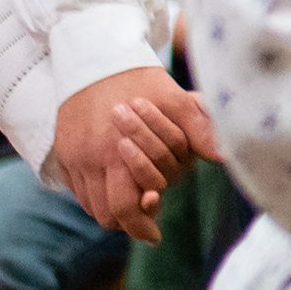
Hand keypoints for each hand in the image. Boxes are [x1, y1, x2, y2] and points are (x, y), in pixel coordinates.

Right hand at [52, 66, 219, 242]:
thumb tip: (226, 156)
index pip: (124, 208)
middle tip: (148, 224)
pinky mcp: (63, 151)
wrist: (94, 54)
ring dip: (111, 209)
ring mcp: (72, 156)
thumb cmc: (138, 78)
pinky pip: (77, 188)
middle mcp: (89, 159)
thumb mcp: (172, 98)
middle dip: (128, 223)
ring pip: (89, 204)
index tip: (156, 235)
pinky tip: (116, 187)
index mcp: (114, 150)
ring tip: (135, 206)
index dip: (141, 226)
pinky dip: (95, 195)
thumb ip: (197, 128)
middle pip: (105, 214)